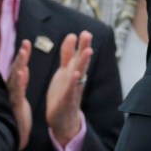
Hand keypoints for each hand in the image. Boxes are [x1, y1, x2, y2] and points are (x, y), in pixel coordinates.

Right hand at [7, 40, 31, 149]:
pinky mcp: (16, 106)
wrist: (15, 137)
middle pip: (15, 71)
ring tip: (24, 52)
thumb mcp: (20, 97)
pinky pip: (18, 92)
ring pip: (15, 79)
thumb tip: (23, 69)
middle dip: (21, 57)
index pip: (18, 70)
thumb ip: (21, 83)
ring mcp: (12, 98)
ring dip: (20, 65)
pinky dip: (20, 82)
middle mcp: (11, 92)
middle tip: (26, 43)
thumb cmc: (17, 117)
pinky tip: (23, 72)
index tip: (27, 44)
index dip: (22, 57)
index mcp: (14, 89)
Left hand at [46, 31, 92, 147]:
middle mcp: (75, 78)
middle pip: (81, 61)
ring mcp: (72, 89)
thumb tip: (72, 35)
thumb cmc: (64, 92)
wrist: (62, 119)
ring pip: (79, 73)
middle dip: (84, 48)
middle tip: (88, 34)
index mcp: (73, 70)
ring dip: (83, 62)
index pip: (77, 55)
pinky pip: (70, 90)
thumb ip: (67, 54)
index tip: (84, 32)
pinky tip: (76, 74)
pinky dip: (73, 82)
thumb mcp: (64, 71)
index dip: (80, 44)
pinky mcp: (66, 101)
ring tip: (88, 51)